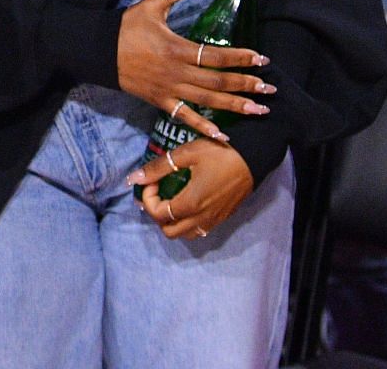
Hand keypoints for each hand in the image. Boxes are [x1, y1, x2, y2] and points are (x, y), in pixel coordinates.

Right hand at [115, 0, 273, 142]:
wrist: (97, 51)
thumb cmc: (126, 27)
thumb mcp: (152, 4)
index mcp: (177, 48)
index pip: (217, 55)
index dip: (241, 57)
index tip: (262, 59)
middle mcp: (177, 72)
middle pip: (218, 81)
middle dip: (246, 85)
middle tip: (269, 90)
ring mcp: (168, 90)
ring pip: (207, 101)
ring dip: (234, 107)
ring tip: (258, 111)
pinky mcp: (159, 101)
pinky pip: (184, 117)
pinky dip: (203, 127)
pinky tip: (223, 136)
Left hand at [130, 139, 256, 238]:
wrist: (254, 158)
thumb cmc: (219, 153)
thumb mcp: (186, 154)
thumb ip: (158, 168)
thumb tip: (132, 179)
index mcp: (191, 203)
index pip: (158, 214)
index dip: (147, 198)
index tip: (152, 181)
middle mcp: (202, 218)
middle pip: (168, 231)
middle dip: (157, 214)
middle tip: (159, 193)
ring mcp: (214, 220)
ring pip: (185, 234)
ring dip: (172, 222)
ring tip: (172, 199)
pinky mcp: (223, 218)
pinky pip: (199, 230)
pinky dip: (187, 223)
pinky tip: (188, 202)